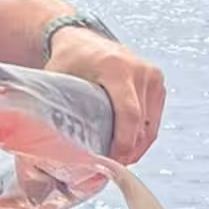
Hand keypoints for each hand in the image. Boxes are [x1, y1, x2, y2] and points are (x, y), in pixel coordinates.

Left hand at [44, 28, 165, 163]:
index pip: (128, 113)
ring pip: (150, 126)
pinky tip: (126, 148)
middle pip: (141, 124)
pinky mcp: (157, 83)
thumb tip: (51, 144)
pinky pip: (154, 119)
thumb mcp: (58, 79)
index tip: (112, 164)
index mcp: (116, 67)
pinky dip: (142, 136)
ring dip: (136, 147)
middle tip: (110, 169)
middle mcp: (140, 70)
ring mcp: (152, 76)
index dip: (123, 143)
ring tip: (117, 161)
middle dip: (128, 151)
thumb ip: (58, 106)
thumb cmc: (68, 60)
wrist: (82, 39)